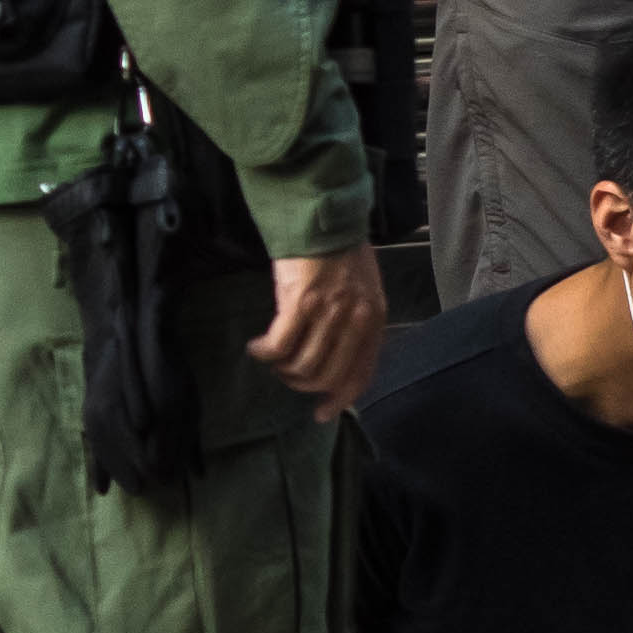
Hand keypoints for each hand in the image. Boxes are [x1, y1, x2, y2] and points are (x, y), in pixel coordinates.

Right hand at [250, 244, 387, 417]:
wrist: (324, 219)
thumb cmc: (340, 253)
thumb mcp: (362, 292)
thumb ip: (354, 324)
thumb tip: (333, 356)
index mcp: (374, 320)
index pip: (361, 374)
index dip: (342, 399)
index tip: (322, 413)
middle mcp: (357, 320)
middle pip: (329, 376)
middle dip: (303, 384)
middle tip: (287, 374)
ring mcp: (329, 312)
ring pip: (304, 366)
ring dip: (283, 369)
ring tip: (273, 358)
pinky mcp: (300, 302)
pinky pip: (280, 345)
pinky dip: (266, 353)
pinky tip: (257, 348)